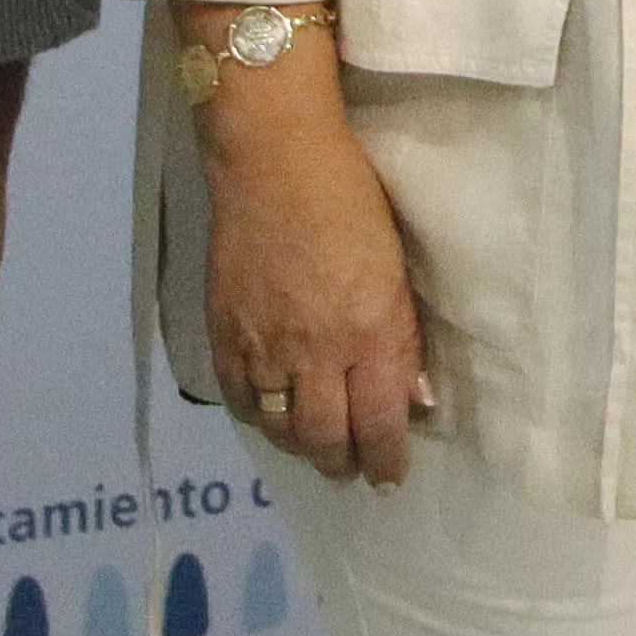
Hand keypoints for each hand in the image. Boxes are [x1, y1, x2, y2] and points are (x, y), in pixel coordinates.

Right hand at [175, 4, 433, 486]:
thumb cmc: (351, 200)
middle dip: (342, 464)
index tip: (390, 476)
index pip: (378, 424)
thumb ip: (399, 340)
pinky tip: (270, 418)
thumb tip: (411, 397)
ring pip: (279, 429)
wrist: (273, 160)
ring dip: (301, 450)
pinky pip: (238, 400)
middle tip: (351, 470)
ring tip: (316, 452)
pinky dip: (256, 419)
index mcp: (368, 333)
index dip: (386, 460)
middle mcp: (315, 352)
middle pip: (325, 440)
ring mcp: (264, 346)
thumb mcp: (395, 270)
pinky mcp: (224, 333)